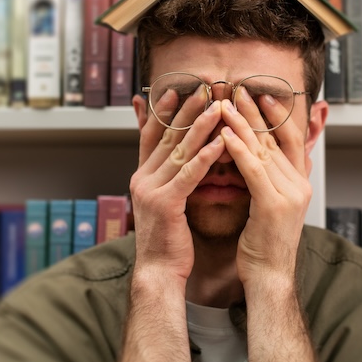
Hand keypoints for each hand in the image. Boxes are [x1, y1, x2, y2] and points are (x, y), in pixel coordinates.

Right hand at [129, 88, 225, 284]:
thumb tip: (178, 161)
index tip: (175, 90)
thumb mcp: (164, 203)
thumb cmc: (167, 241)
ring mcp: (151, 190)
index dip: (162, 112)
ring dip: (200, 126)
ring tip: (217, 107)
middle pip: (166, 137)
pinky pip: (189, 174)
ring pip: (179, 150)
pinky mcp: (166, 203)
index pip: (151, 136)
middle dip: (185, 111)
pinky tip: (220, 143)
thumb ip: (169, 179)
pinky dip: (205, 156)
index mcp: (141, 177)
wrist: (158, 272)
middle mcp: (142, 178)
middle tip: (203, 89)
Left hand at [218, 91, 310, 292]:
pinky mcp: (273, 205)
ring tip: (226, 105)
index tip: (261, 95)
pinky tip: (225, 134)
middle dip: (256, 113)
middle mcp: (299, 184)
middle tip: (239, 89)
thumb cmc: (266, 245)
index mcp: (300, 183)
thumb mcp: (274, 207)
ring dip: (243, 124)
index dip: (277, 116)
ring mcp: (289, 194)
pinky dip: (239, 149)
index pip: (290, 140)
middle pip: (276, 139)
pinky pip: (254, 170)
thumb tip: (268, 160)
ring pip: (264, 150)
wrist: (270, 277)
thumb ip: (273, 181)